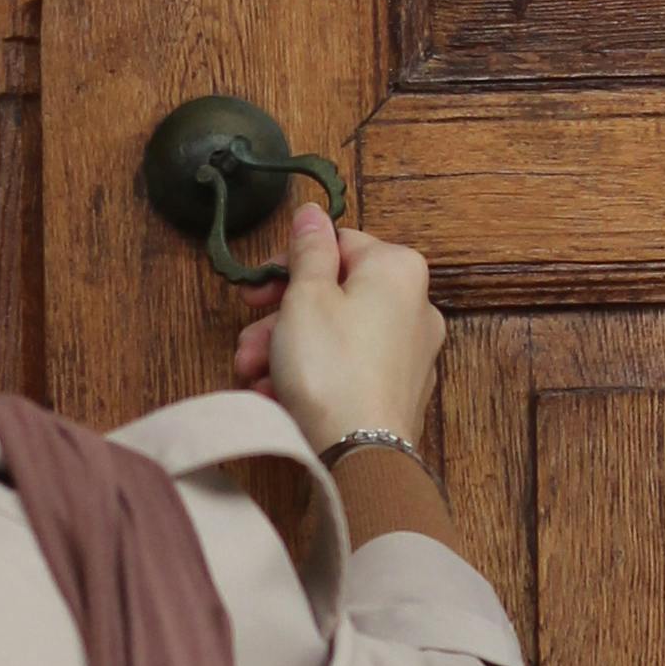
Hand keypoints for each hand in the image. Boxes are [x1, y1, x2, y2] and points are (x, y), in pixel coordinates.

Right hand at [230, 190, 444, 453]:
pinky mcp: (400, 390)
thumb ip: (309, 250)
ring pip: (337, 335)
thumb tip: (313, 213)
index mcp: (398, 270)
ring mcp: (412, 352)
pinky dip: (313, 376)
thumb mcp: (305, 295)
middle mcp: (416, 306)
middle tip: (248, 340)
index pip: (340, 243)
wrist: (359, 453)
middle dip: (281, 319)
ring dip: (288, 351)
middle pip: (335, 295)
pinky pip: (348, 369)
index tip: (258, 287)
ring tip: (253, 376)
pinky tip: (278, 396)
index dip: (290, 263)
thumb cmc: (330, 367)